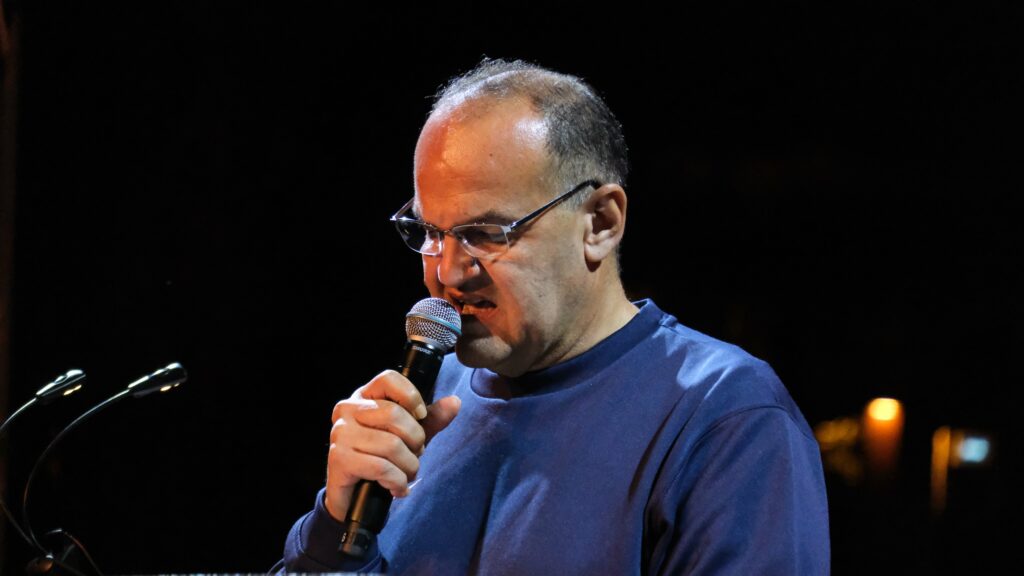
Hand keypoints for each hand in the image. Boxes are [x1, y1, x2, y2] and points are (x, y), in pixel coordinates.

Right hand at [323, 369, 460, 521]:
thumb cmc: (380, 458)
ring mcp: (340, 434)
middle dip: (416, 440)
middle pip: (394, 414)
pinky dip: (397, 482)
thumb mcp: (408, 436)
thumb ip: (431, 419)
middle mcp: (347, 410)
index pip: (389, 379)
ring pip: (391, 445)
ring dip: (409, 466)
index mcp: (364, 397)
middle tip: (415, 454)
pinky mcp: (339, 460)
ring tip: (406, 474)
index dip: (411, 396)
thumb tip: (455, 402)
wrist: (354, 496)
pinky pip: (381, 467)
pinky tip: (397, 488)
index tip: (421, 417)